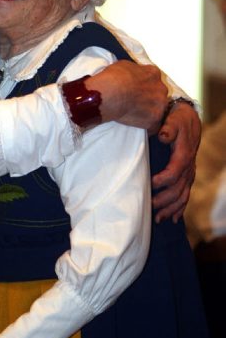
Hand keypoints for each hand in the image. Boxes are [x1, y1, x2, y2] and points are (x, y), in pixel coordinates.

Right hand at [86, 61, 167, 132]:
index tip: (138, 89)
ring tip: (135, 114)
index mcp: (153, 73)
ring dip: (149, 112)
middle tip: (136, 102)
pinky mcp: (154, 120)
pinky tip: (137, 124)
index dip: (145, 85)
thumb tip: (132, 74)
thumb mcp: (123, 65)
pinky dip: (147, 126)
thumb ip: (134, 70)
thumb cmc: (113, 78)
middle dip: (150, 98)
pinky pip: (154, 126)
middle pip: (159, 94)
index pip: (154, 79)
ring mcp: (159, 105)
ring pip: (159, 110)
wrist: (110, 94)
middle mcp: (161, 88)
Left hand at [152, 101, 200, 222]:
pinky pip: (185, 195)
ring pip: (182, 196)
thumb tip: (163, 136)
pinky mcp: (187, 176)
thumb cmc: (177, 120)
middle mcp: (188, 168)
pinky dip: (179, 208)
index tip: (149, 184)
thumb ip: (168, 128)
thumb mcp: (173, 120)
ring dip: (170, 208)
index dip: (162, 180)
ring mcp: (189, 174)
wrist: (188, 119)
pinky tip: (172, 219)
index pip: (173, 173)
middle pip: (177, 190)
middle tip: (149, 206)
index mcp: (183, 156)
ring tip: (157, 218)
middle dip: (164, 200)